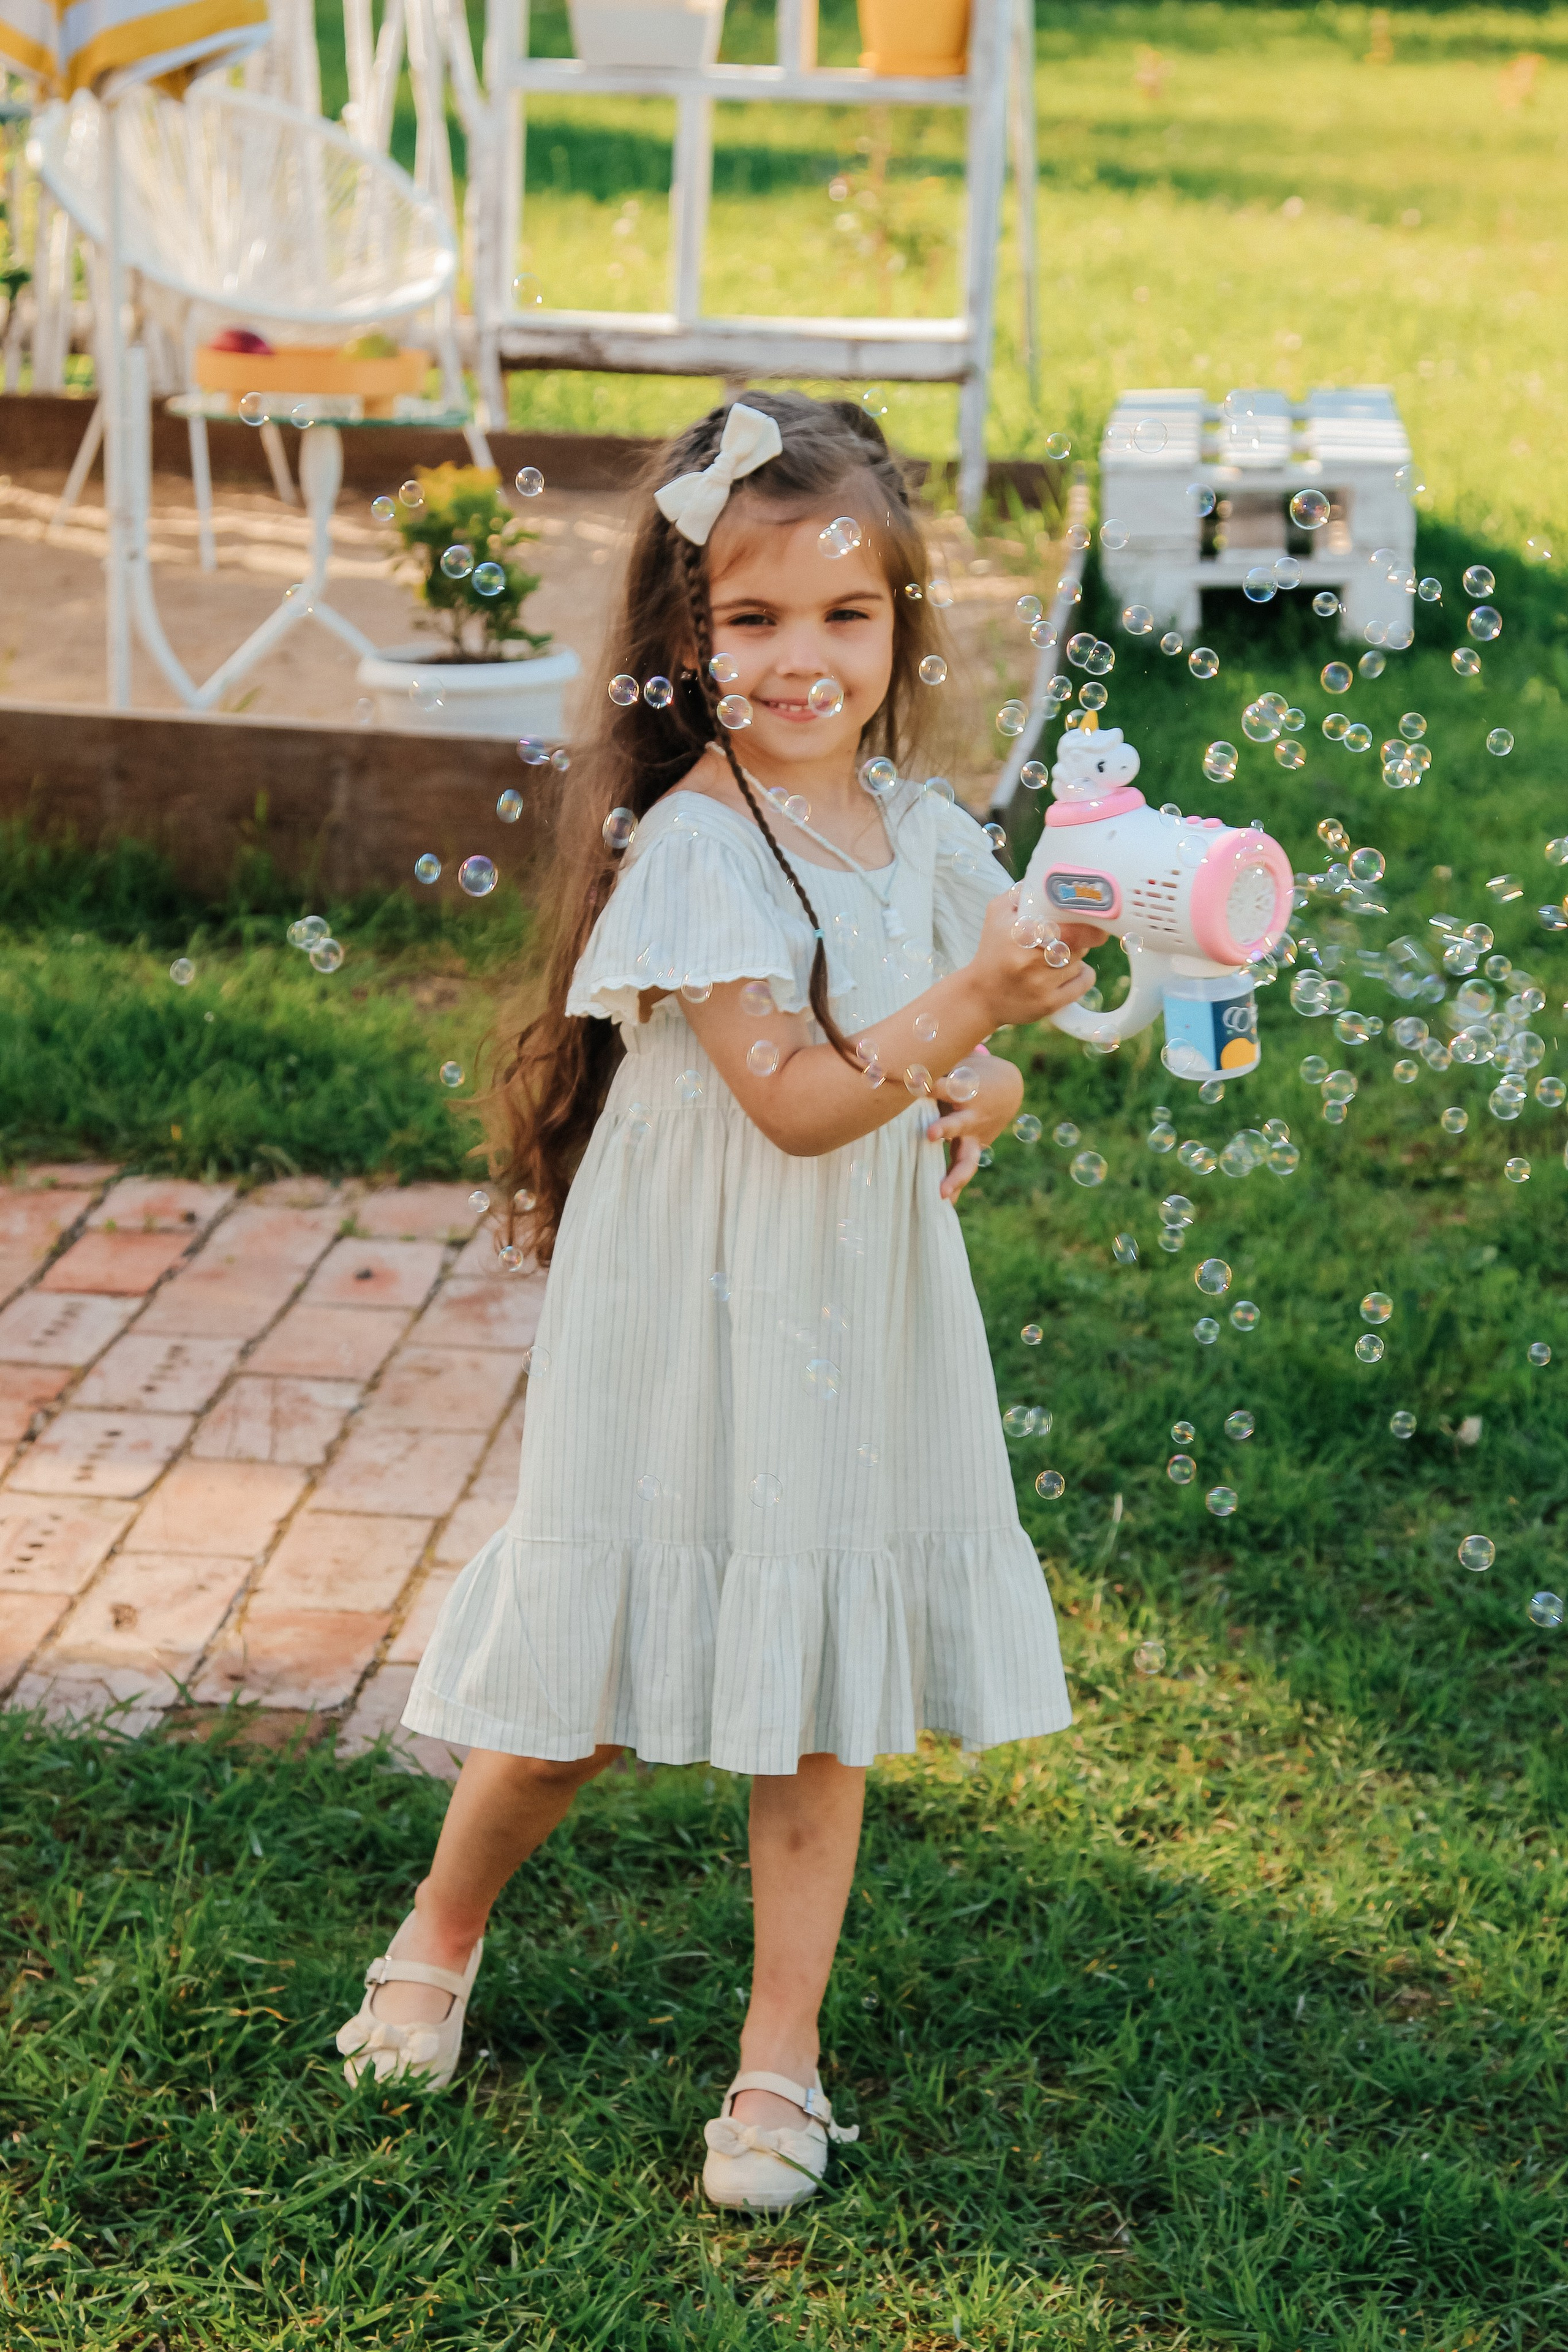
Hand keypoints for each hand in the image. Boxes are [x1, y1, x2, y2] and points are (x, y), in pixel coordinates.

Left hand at [926, 1054, 1023, 1202]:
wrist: (1009, 1089)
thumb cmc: (969, 1071)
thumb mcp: (955, 1060)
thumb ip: (929, 1060)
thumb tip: (892, 1049)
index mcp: (962, 1088)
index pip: (943, 1086)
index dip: (928, 1084)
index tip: (912, 1082)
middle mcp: (969, 1114)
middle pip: (957, 1123)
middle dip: (945, 1129)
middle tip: (931, 1135)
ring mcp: (973, 1135)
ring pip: (966, 1157)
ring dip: (954, 1175)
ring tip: (941, 1192)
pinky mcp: (974, 1148)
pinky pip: (963, 1169)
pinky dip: (955, 1187)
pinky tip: (945, 1205)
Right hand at [967, 889, 1107, 1030]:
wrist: (980, 996)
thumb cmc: (993, 950)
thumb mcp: (997, 913)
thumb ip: (1022, 891)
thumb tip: (1049, 875)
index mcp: (1018, 933)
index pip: (1065, 921)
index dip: (1083, 918)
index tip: (1092, 914)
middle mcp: (1029, 959)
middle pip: (1077, 940)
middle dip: (1077, 936)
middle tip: (1067, 936)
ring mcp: (1041, 984)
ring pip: (1081, 960)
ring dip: (1075, 956)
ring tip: (1056, 956)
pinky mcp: (1049, 1004)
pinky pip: (1084, 981)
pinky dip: (1082, 974)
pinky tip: (1068, 972)